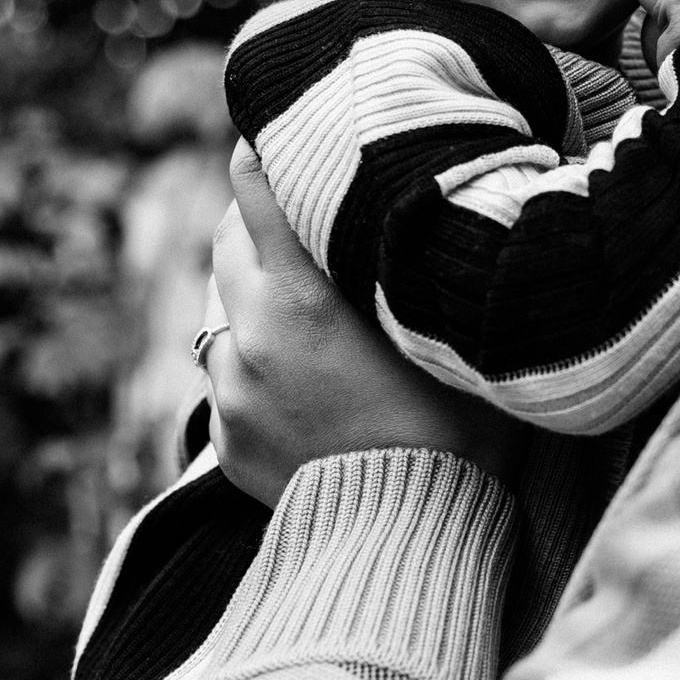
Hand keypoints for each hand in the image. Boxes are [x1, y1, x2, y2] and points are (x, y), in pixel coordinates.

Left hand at [202, 143, 523, 505]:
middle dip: (259, 221)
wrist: (416, 540)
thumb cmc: (461, 430)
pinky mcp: (227, 443)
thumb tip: (408, 206)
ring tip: (302, 300)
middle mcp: (250, 337)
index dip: (265, 154)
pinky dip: (251, 361)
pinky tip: (298, 373)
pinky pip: (225, 377)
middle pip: (226, 240)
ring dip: (250, 293)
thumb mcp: (445, 328)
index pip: (252, 187)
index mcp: (300, 298)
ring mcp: (230, 394)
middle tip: (303, 215)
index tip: (281, 139)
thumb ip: (408, 264)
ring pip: (219, 309)